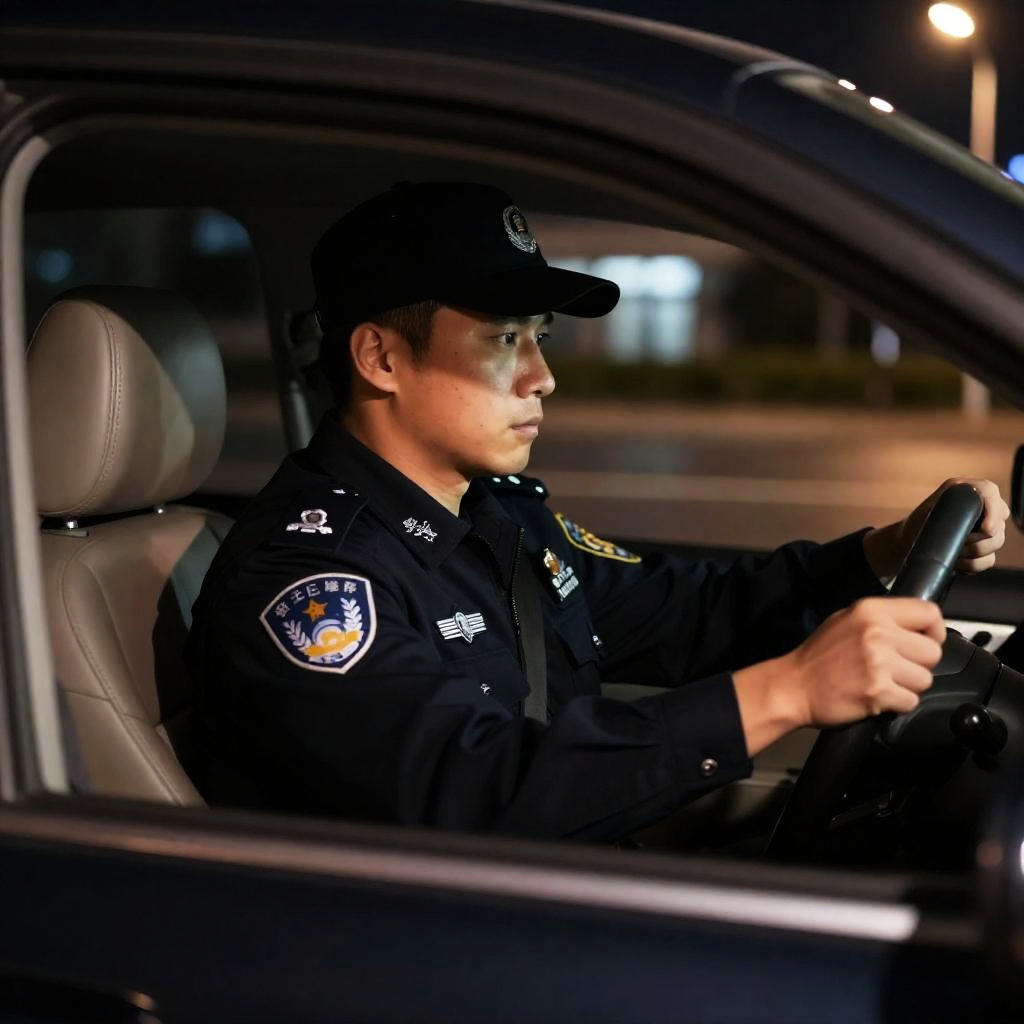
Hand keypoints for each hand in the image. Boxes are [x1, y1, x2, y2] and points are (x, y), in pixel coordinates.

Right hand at [733, 597, 944, 752]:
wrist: (793, 686)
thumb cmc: (819, 655)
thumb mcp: (847, 620)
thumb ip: (882, 619)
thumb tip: (918, 627)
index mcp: (872, 611)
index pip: (929, 614)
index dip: (934, 632)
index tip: (925, 642)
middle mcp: (878, 633)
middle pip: (932, 652)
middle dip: (919, 665)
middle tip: (896, 669)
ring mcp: (878, 662)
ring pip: (925, 679)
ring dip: (908, 686)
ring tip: (883, 683)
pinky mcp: (878, 691)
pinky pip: (911, 701)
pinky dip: (897, 704)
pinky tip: (877, 697)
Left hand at [864, 477, 1008, 580]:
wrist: (911, 543)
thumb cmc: (918, 523)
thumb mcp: (928, 510)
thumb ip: (947, 507)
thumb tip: (963, 518)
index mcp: (968, 491)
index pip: (990, 493)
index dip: (993, 512)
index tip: (986, 529)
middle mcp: (982, 506)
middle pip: (998, 525)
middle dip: (977, 540)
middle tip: (958, 545)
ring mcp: (986, 528)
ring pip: (995, 543)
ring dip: (973, 553)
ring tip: (954, 553)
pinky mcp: (985, 548)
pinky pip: (988, 560)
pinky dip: (972, 564)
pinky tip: (957, 561)